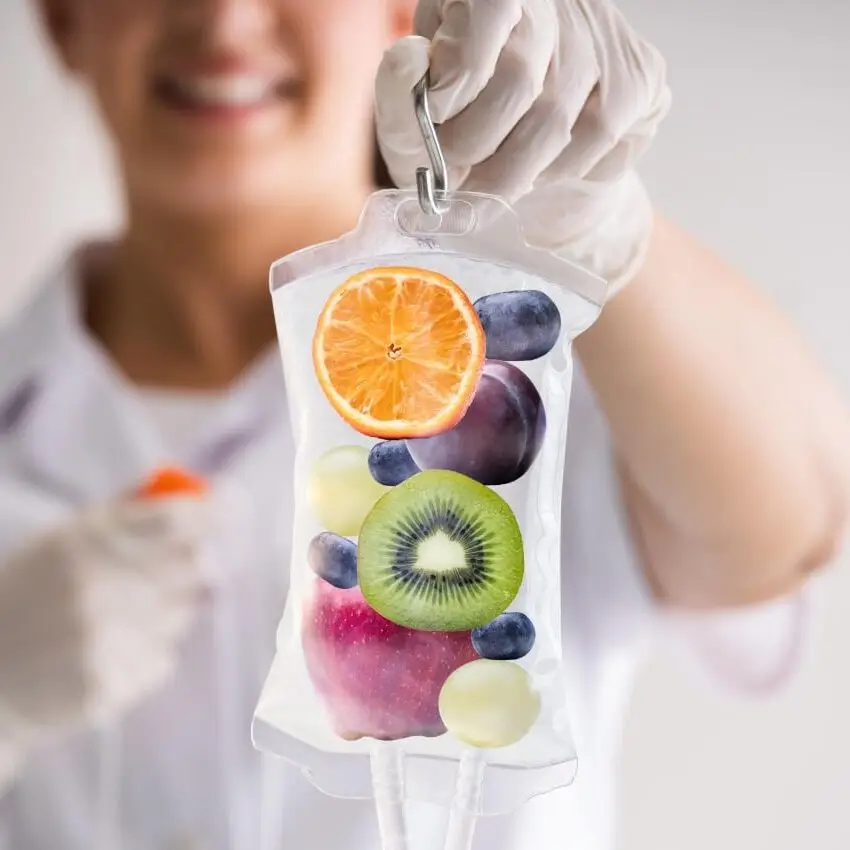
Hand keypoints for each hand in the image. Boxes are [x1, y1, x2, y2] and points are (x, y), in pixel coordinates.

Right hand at [0, 496, 212, 782]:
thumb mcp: (63, 541)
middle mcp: (94, 588)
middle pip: (192, 566)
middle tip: (167, 569)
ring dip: (167, 611)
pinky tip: (108, 651)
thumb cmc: (29, 596)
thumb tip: (198, 491)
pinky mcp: (107, 687)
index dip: (213, 512)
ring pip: (183, 614)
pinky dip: (148, 653)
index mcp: (82, 543)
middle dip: (191, 564)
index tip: (233, 508)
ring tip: (117, 617)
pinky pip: (164, 658)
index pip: (173, 520)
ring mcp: (101, 641)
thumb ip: (128, 513)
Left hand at [375, 0, 670, 292]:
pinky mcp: (643, 79)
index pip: (488, 8)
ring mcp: (608, 38)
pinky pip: (601, 143)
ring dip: (514, 175)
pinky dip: (560, 175)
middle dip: (475, 147)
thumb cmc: (466, 131)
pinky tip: (543, 170)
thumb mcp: (416, 112)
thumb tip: (410, 62)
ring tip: (492, 181)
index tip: (434, 121)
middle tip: (455, 177)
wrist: (536, 165)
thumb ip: (400, 95)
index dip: (455, 79)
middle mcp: (562, 0)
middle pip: (520, 81)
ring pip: (559, 125)